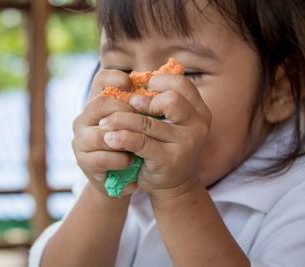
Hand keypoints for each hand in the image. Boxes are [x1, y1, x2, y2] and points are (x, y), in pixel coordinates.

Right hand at [72, 70, 137, 197]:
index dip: (118, 78)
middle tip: (144, 121)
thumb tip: (161, 85)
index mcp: (97, 104)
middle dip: (126, 112)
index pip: (101, 80)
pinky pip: (103, 158)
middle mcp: (84, 118)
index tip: (135, 87)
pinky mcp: (83, 162)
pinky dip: (120, 160)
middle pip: (100, 104)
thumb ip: (141, 105)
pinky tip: (130, 161)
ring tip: (139, 146)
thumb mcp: (137, 123)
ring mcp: (81, 140)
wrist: (122, 178)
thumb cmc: (132, 145)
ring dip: (125, 140)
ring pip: (102, 134)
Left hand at [97, 74, 211, 197]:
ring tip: (105, 122)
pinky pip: (140, 142)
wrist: (175, 185)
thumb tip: (132, 78)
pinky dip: (122, 138)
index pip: (182, 84)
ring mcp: (186, 143)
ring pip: (148, 123)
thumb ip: (161, 102)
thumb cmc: (167, 146)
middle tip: (128, 105)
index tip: (143, 88)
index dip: (159, 81)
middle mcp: (197, 125)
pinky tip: (109, 138)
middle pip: (170, 100)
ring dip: (122, 120)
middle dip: (145, 101)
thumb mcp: (172, 123)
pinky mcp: (169, 159)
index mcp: (200, 111)